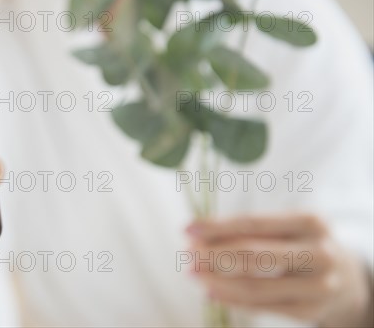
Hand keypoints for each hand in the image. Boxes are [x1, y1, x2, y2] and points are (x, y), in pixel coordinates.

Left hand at [187, 214, 372, 326]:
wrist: (345, 277)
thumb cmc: (300, 244)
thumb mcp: (287, 227)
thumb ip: (250, 230)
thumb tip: (199, 236)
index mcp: (311, 222)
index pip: (255, 224)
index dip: (218, 227)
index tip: (189, 228)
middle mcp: (318, 254)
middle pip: (254, 256)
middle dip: (214, 255)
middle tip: (187, 253)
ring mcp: (317, 286)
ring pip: (256, 286)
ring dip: (217, 280)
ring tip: (193, 273)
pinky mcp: (309, 311)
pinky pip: (263, 307)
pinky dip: (232, 299)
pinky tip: (211, 291)